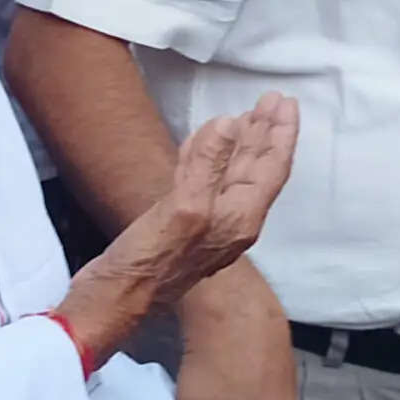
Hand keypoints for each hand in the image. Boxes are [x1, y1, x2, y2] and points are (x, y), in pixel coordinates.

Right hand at [126, 95, 298, 296]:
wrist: (114, 299)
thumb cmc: (149, 263)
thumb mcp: (184, 208)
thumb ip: (208, 166)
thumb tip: (230, 124)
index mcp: (239, 218)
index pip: (271, 168)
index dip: (280, 133)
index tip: (286, 102)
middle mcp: (230, 220)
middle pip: (256, 167)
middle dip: (264, 132)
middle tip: (271, 100)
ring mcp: (206, 222)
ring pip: (230, 172)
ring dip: (240, 142)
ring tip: (247, 115)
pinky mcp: (180, 221)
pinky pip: (203, 180)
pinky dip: (207, 157)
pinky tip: (204, 143)